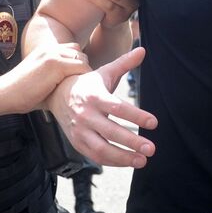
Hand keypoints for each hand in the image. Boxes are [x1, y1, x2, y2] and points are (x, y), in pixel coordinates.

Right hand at [0, 42, 91, 113]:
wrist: (3, 94)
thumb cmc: (20, 94)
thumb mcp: (40, 81)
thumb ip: (55, 80)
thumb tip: (71, 92)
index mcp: (45, 50)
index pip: (72, 50)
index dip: (77, 64)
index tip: (77, 81)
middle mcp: (50, 49)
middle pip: (80, 52)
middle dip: (82, 69)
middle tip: (81, 87)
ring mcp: (53, 55)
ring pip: (83, 59)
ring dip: (84, 74)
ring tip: (81, 90)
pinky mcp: (55, 64)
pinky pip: (83, 68)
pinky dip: (85, 79)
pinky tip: (79, 92)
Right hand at [49, 47, 156, 167]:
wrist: (57, 94)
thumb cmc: (88, 84)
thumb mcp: (104, 72)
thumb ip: (124, 63)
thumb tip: (143, 50)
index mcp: (95, 96)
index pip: (118, 108)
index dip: (137, 115)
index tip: (154, 123)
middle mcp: (86, 115)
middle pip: (111, 132)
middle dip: (132, 142)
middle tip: (152, 149)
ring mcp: (80, 131)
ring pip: (102, 149)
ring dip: (123, 158)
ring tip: (143, 160)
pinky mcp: (77, 143)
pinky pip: (95, 156)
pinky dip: (112, 161)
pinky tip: (128, 162)